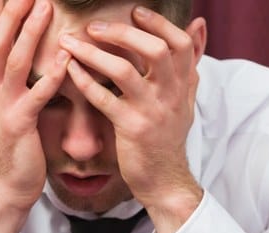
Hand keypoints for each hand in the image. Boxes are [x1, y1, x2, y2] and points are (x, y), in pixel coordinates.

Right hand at [0, 0, 69, 232]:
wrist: (8, 189)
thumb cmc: (19, 151)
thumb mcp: (14, 111)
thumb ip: (19, 86)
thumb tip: (28, 65)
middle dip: (12, 11)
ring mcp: (4, 107)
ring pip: (14, 61)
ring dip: (29, 32)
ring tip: (43, 6)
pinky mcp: (20, 126)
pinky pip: (36, 96)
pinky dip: (50, 75)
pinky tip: (65, 58)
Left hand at [60, 8, 205, 232]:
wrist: (165, 179)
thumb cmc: (169, 135)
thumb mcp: (187, 96)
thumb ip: (190, 60)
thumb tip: (200, 23)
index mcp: (184, 84)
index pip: (181, 43)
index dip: (158, 23)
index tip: (136, 12)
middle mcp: (171, 95)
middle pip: (155, 50)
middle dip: (122, 32)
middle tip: (94, 26)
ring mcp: (151, 112)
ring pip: (124, 72)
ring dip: (94, 53)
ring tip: (71, 42)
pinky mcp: (130, 129)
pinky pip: (103, 99)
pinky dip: (84, 81)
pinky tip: (69, 69)